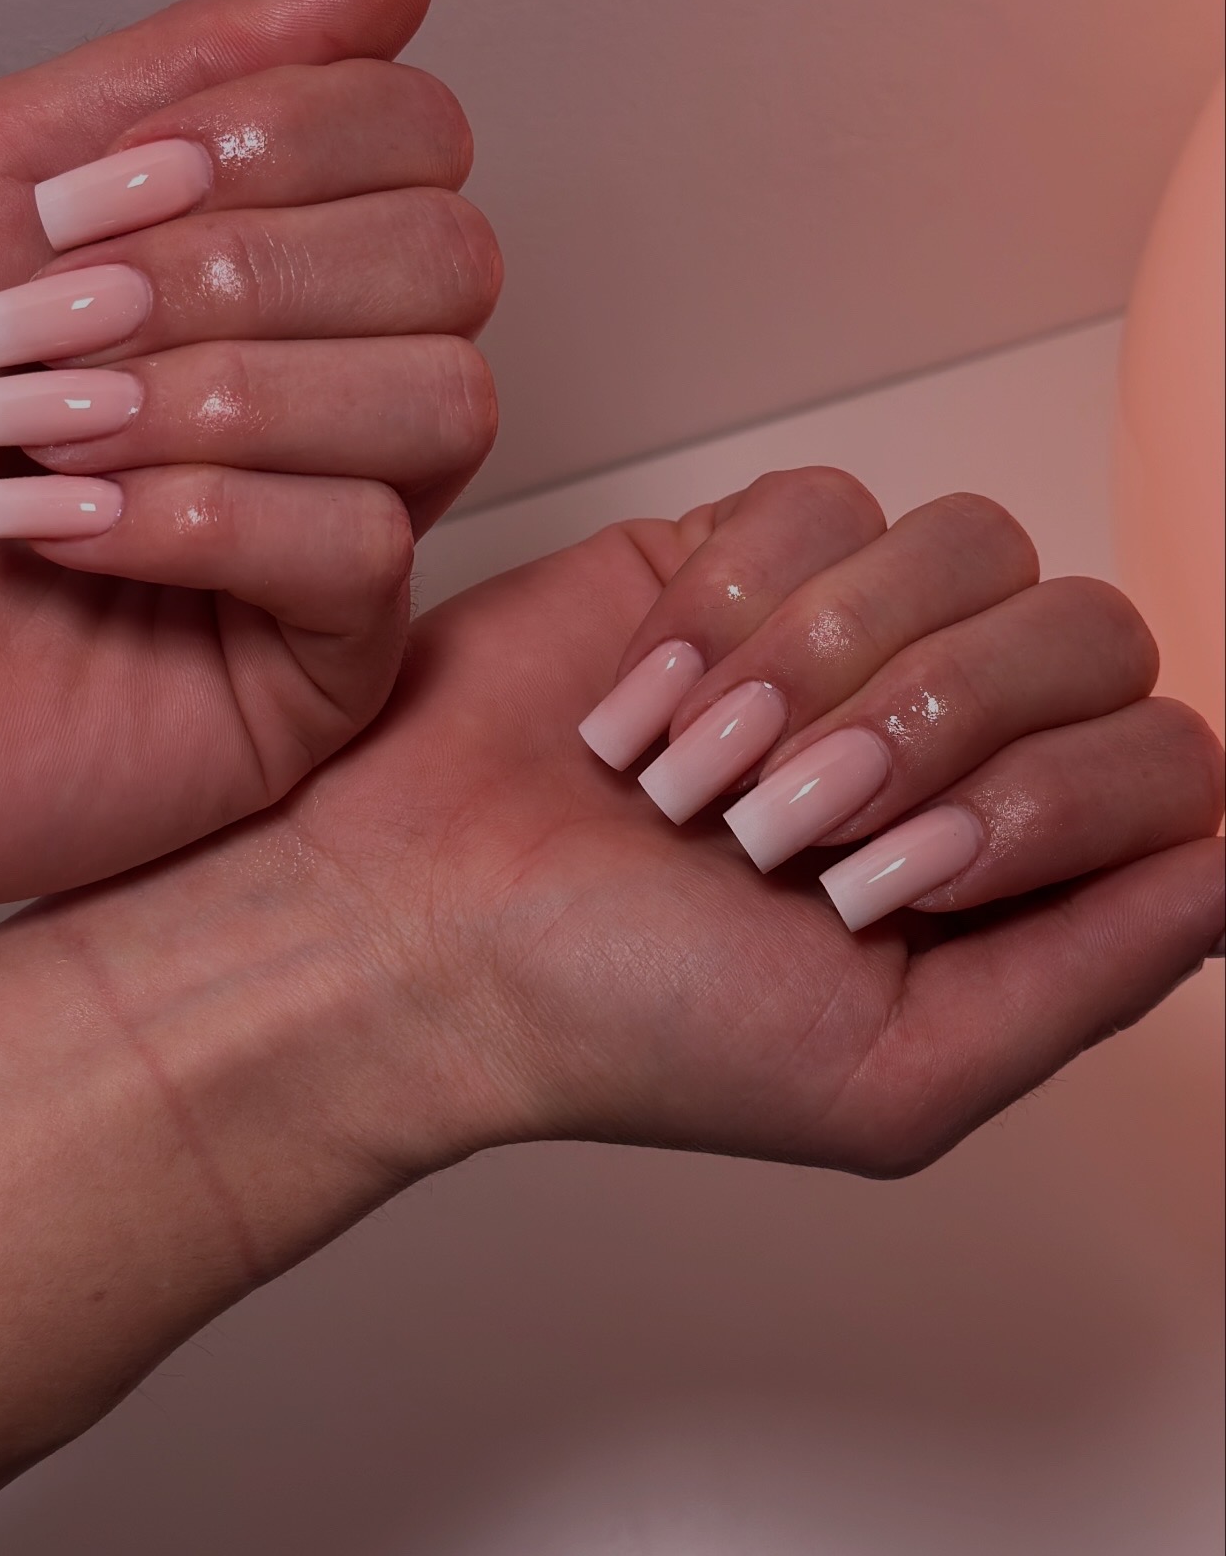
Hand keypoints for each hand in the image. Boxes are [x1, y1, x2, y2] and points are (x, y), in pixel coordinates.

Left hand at [0, 0, 499, 906]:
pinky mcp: (336, 657)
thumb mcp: (0, 171)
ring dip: (216, 399)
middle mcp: (333, 382)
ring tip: (59, 435)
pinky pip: (365, 546)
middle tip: (65, 320)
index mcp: (273, 260)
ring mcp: (348, 519)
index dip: (281, 139)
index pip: (416, 136)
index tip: (109, 190)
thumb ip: (209, 54)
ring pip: (440, 400)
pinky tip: (80, 534)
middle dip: (231, 276)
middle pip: (449, 259)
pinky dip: (198, 521)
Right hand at [126, 467, 1222, 1199]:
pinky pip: (818, 501)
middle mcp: (955, 738)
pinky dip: (726, 607)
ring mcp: (852, 633)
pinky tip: (643, 701)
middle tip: (774, 828)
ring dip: (813, 668)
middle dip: (920, 728)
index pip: (1167, 762)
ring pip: (962, 543)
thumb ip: (1092, 978)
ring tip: (695, 773)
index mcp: (1015, 868)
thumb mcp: (893, 1072)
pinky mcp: (740, 554)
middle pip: (1084, 629)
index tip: (886, 882)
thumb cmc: (632, 1019)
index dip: (1043, 801)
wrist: (422, 924)